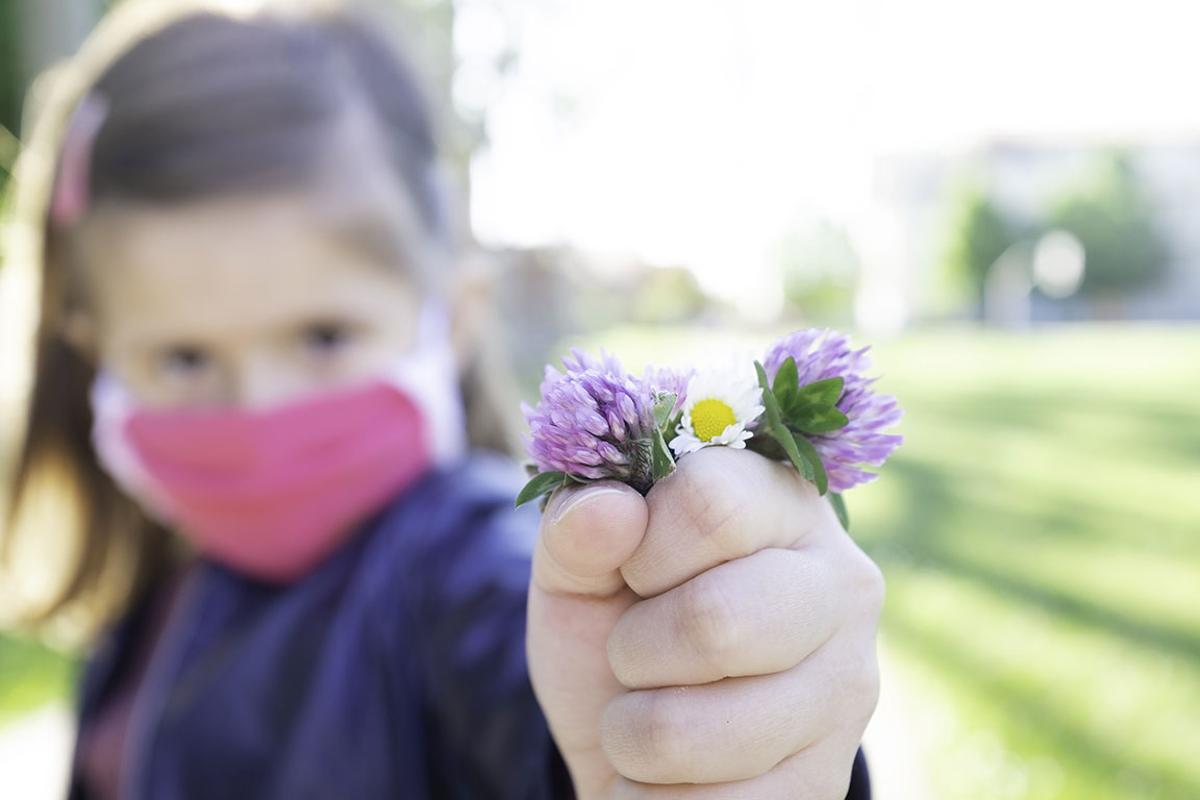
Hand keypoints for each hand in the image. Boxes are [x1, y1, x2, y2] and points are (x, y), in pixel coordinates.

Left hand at [526, 447, 883, 798]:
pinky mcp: (825, 782)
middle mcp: (839, 587)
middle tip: (635, 653)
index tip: (635, 571)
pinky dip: (650, 796)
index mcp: (782, 505)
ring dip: (632, 732)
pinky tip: (677, 770)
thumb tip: (605, 509)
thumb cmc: (616, 628)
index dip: (643, 548)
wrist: (632, 743)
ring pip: (689, 729)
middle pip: (714, 621)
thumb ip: (577, 528)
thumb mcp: (579, 568)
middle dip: (634, 650)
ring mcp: (845, 689)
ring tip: (650, 713)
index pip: (710, 503)